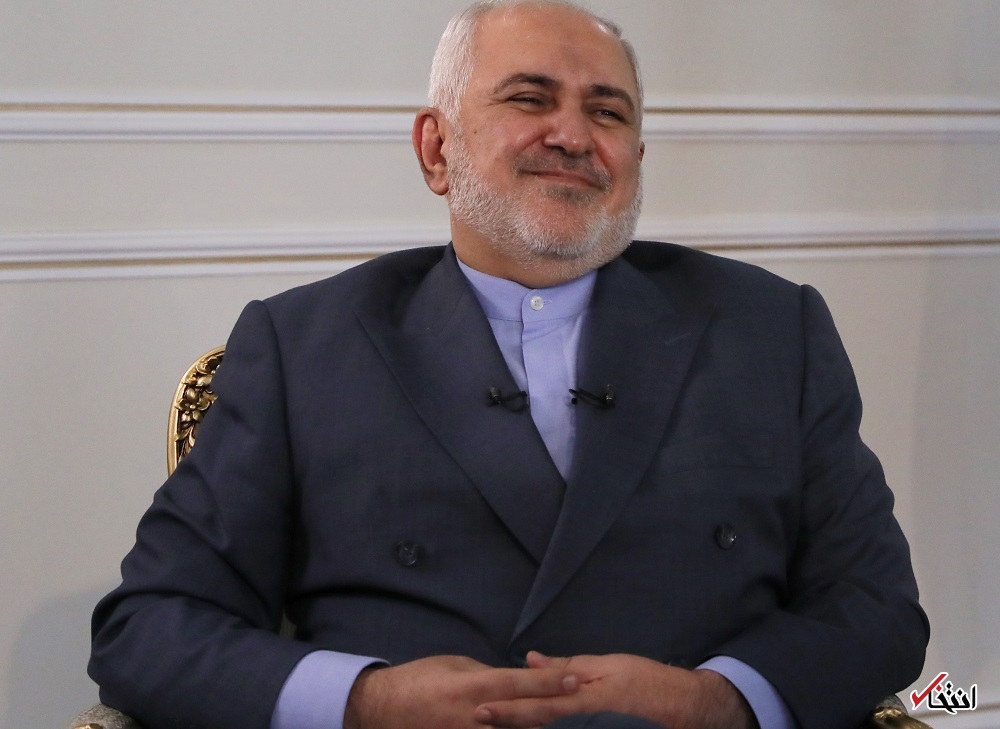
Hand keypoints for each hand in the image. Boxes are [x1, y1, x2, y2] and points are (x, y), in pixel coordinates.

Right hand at [344, 654, 578, 728]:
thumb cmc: (421, 679)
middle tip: (581, 700)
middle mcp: (475, 717)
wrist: (384, 710)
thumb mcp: (455, 666)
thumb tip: (515, 680)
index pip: (518, 684)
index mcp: (471, 688)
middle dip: (554, 709)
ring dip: (536, 727)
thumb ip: (487, 675)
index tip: (574, 677)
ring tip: (561, 718)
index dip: (548, 682)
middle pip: (524, 717)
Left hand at [473, 652, 755, 728]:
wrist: (685, 711)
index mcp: (582, 699)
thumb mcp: (605, 666)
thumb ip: (566, 667)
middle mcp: (582, 723)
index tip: (479, 709)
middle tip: (475, 722)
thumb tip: (530, 660)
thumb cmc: (644, 681)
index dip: (508, 710)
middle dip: (507, 726)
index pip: (537, 706)